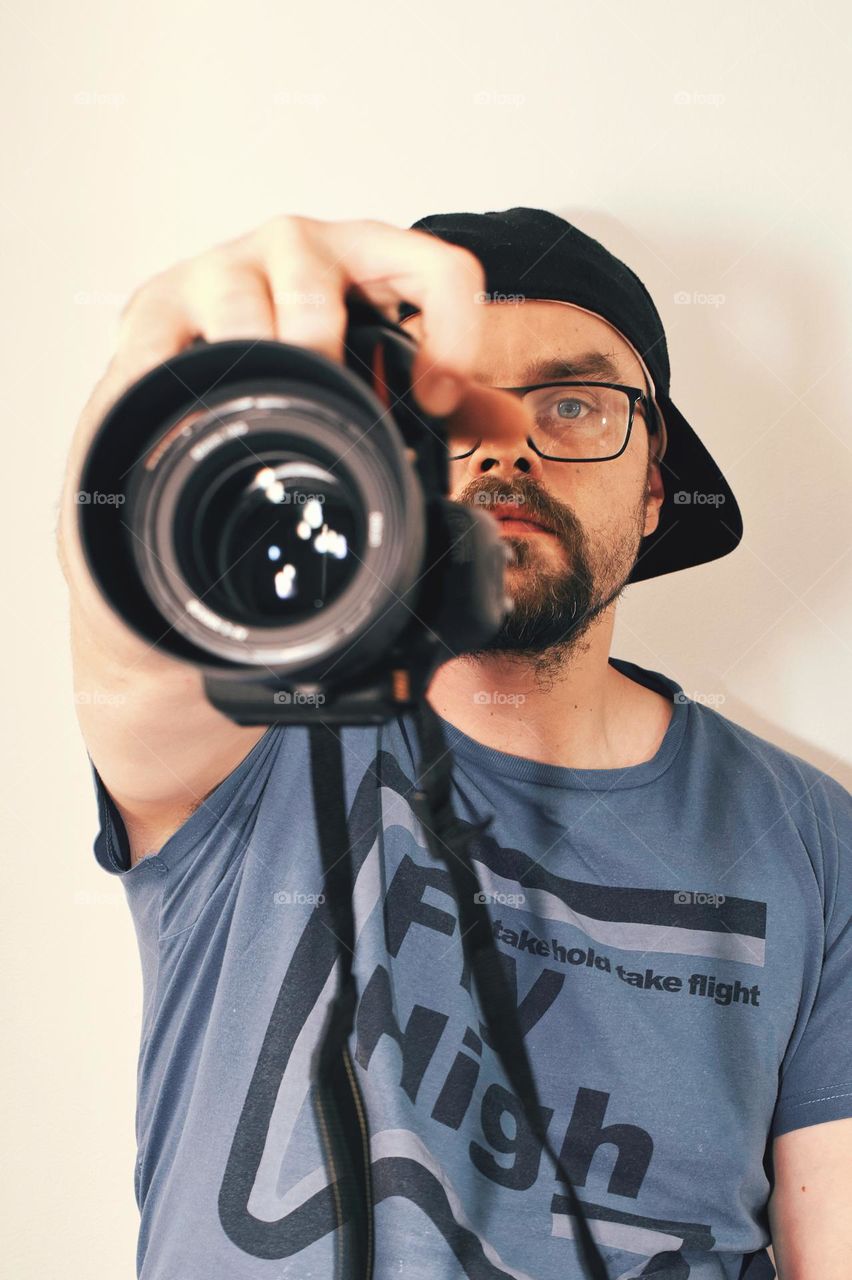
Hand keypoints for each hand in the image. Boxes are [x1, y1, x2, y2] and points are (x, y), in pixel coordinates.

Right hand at [65, 213, 529, 501]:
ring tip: (262, 413)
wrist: (201, 334)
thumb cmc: (302, 341)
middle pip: (315, 285)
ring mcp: (222, 267)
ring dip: (255, 365)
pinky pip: (164, 343)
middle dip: (326, 351)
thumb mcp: (378, 355)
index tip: (440, 398)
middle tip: (332, 412)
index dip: (453, 332)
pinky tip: (192, 415)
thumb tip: (511, 422)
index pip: (438, 268)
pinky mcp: (158, 304)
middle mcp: (295, 244)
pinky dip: (177, 382)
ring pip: (240, 306)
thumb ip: (444, 388)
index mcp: (368, 254)